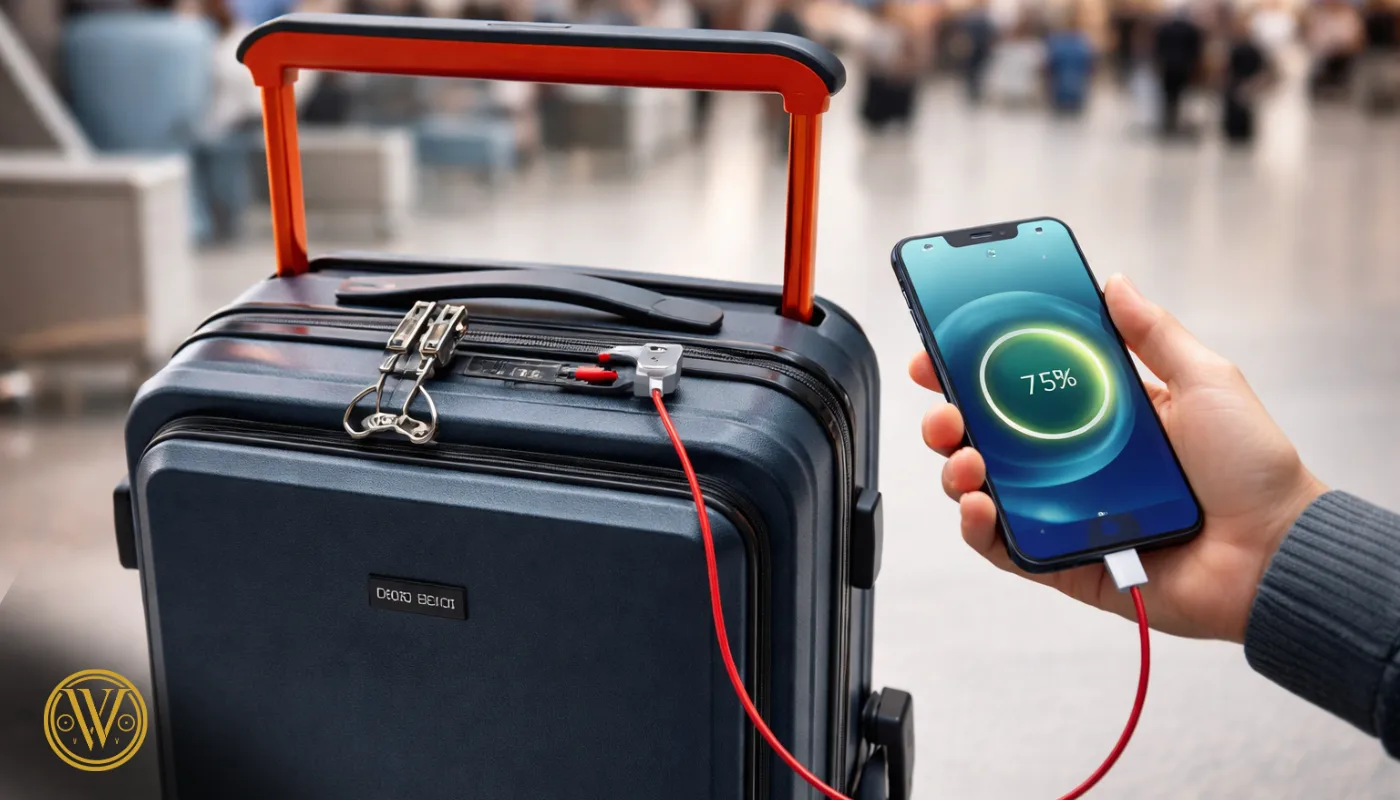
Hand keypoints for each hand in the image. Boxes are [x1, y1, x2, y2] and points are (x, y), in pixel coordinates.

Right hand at [911, 274, 1326, 641]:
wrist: (1275, 553)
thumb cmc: (1252, 470)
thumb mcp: (1205, 380)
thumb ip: (1154, 333)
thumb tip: (1113, 282)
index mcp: (1100, 415)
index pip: (1021, 386)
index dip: (974, 368)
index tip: (938, 350)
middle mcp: (1072, 462)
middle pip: (987, 437)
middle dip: (949, 418)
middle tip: (943, 408)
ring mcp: (1062, 513)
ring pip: (983, 489)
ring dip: (957, 469)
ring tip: (966, 458)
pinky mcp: (1062, 562)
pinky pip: (1002, 547)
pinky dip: (978, 529)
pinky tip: (979, 505)